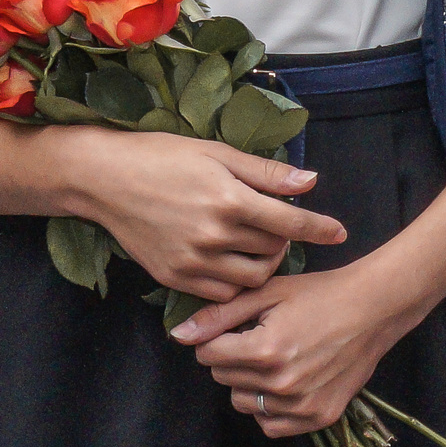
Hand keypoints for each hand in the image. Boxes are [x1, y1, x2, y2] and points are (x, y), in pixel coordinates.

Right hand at [61, 129, 345, 302]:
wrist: (105, 179)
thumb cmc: (164, 157)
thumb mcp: (218, 153)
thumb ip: (266, 173)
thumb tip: (310, 182)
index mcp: (229, 200)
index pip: (290, 222)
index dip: (319, 229)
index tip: (340, 233)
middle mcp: (213, 235)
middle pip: (272, 251)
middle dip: (284, 242)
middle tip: (280, 229)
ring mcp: (192, 261)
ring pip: (250, 279)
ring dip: (263, 265)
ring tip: (257, 246)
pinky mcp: (173, 277)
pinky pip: (220, 293)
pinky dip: (234, 281)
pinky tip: (231, 261)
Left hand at [174, 262, 420, 436]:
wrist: (376, 307)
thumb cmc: (322, 292)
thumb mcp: (270, 293)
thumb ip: (220, 314)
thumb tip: (179, 334)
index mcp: (265, 350)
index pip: (208, 355)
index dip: (219, 336)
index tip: (241, 326)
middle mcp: (281, 384)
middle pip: (223, 378)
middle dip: (234, 357)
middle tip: (263, 336)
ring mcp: (301, 405)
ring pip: (243, 403)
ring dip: (250, 383)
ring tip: (278, 357)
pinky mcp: (319, 418)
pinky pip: (270, 424)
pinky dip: (270, 407)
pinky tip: (288, 380)